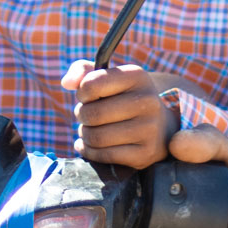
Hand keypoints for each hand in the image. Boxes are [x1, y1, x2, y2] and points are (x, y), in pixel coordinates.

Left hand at [61, 59, 178, 167]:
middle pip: (92, 114)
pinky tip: (92, 146)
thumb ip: (83, 72)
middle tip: (87, 116)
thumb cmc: (123, 98)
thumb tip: (66, 83)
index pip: (92, 84)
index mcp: (137, 76)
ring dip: (85, 135)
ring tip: (91, 130)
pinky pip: (104, 156)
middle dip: (82, 116)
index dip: (82, 92)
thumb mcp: (108, 78)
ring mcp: (149, 129)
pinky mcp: (145, 154)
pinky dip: (90, 152)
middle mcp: (148, 101)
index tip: (87, 96)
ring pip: (96, 137)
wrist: (160, 126)